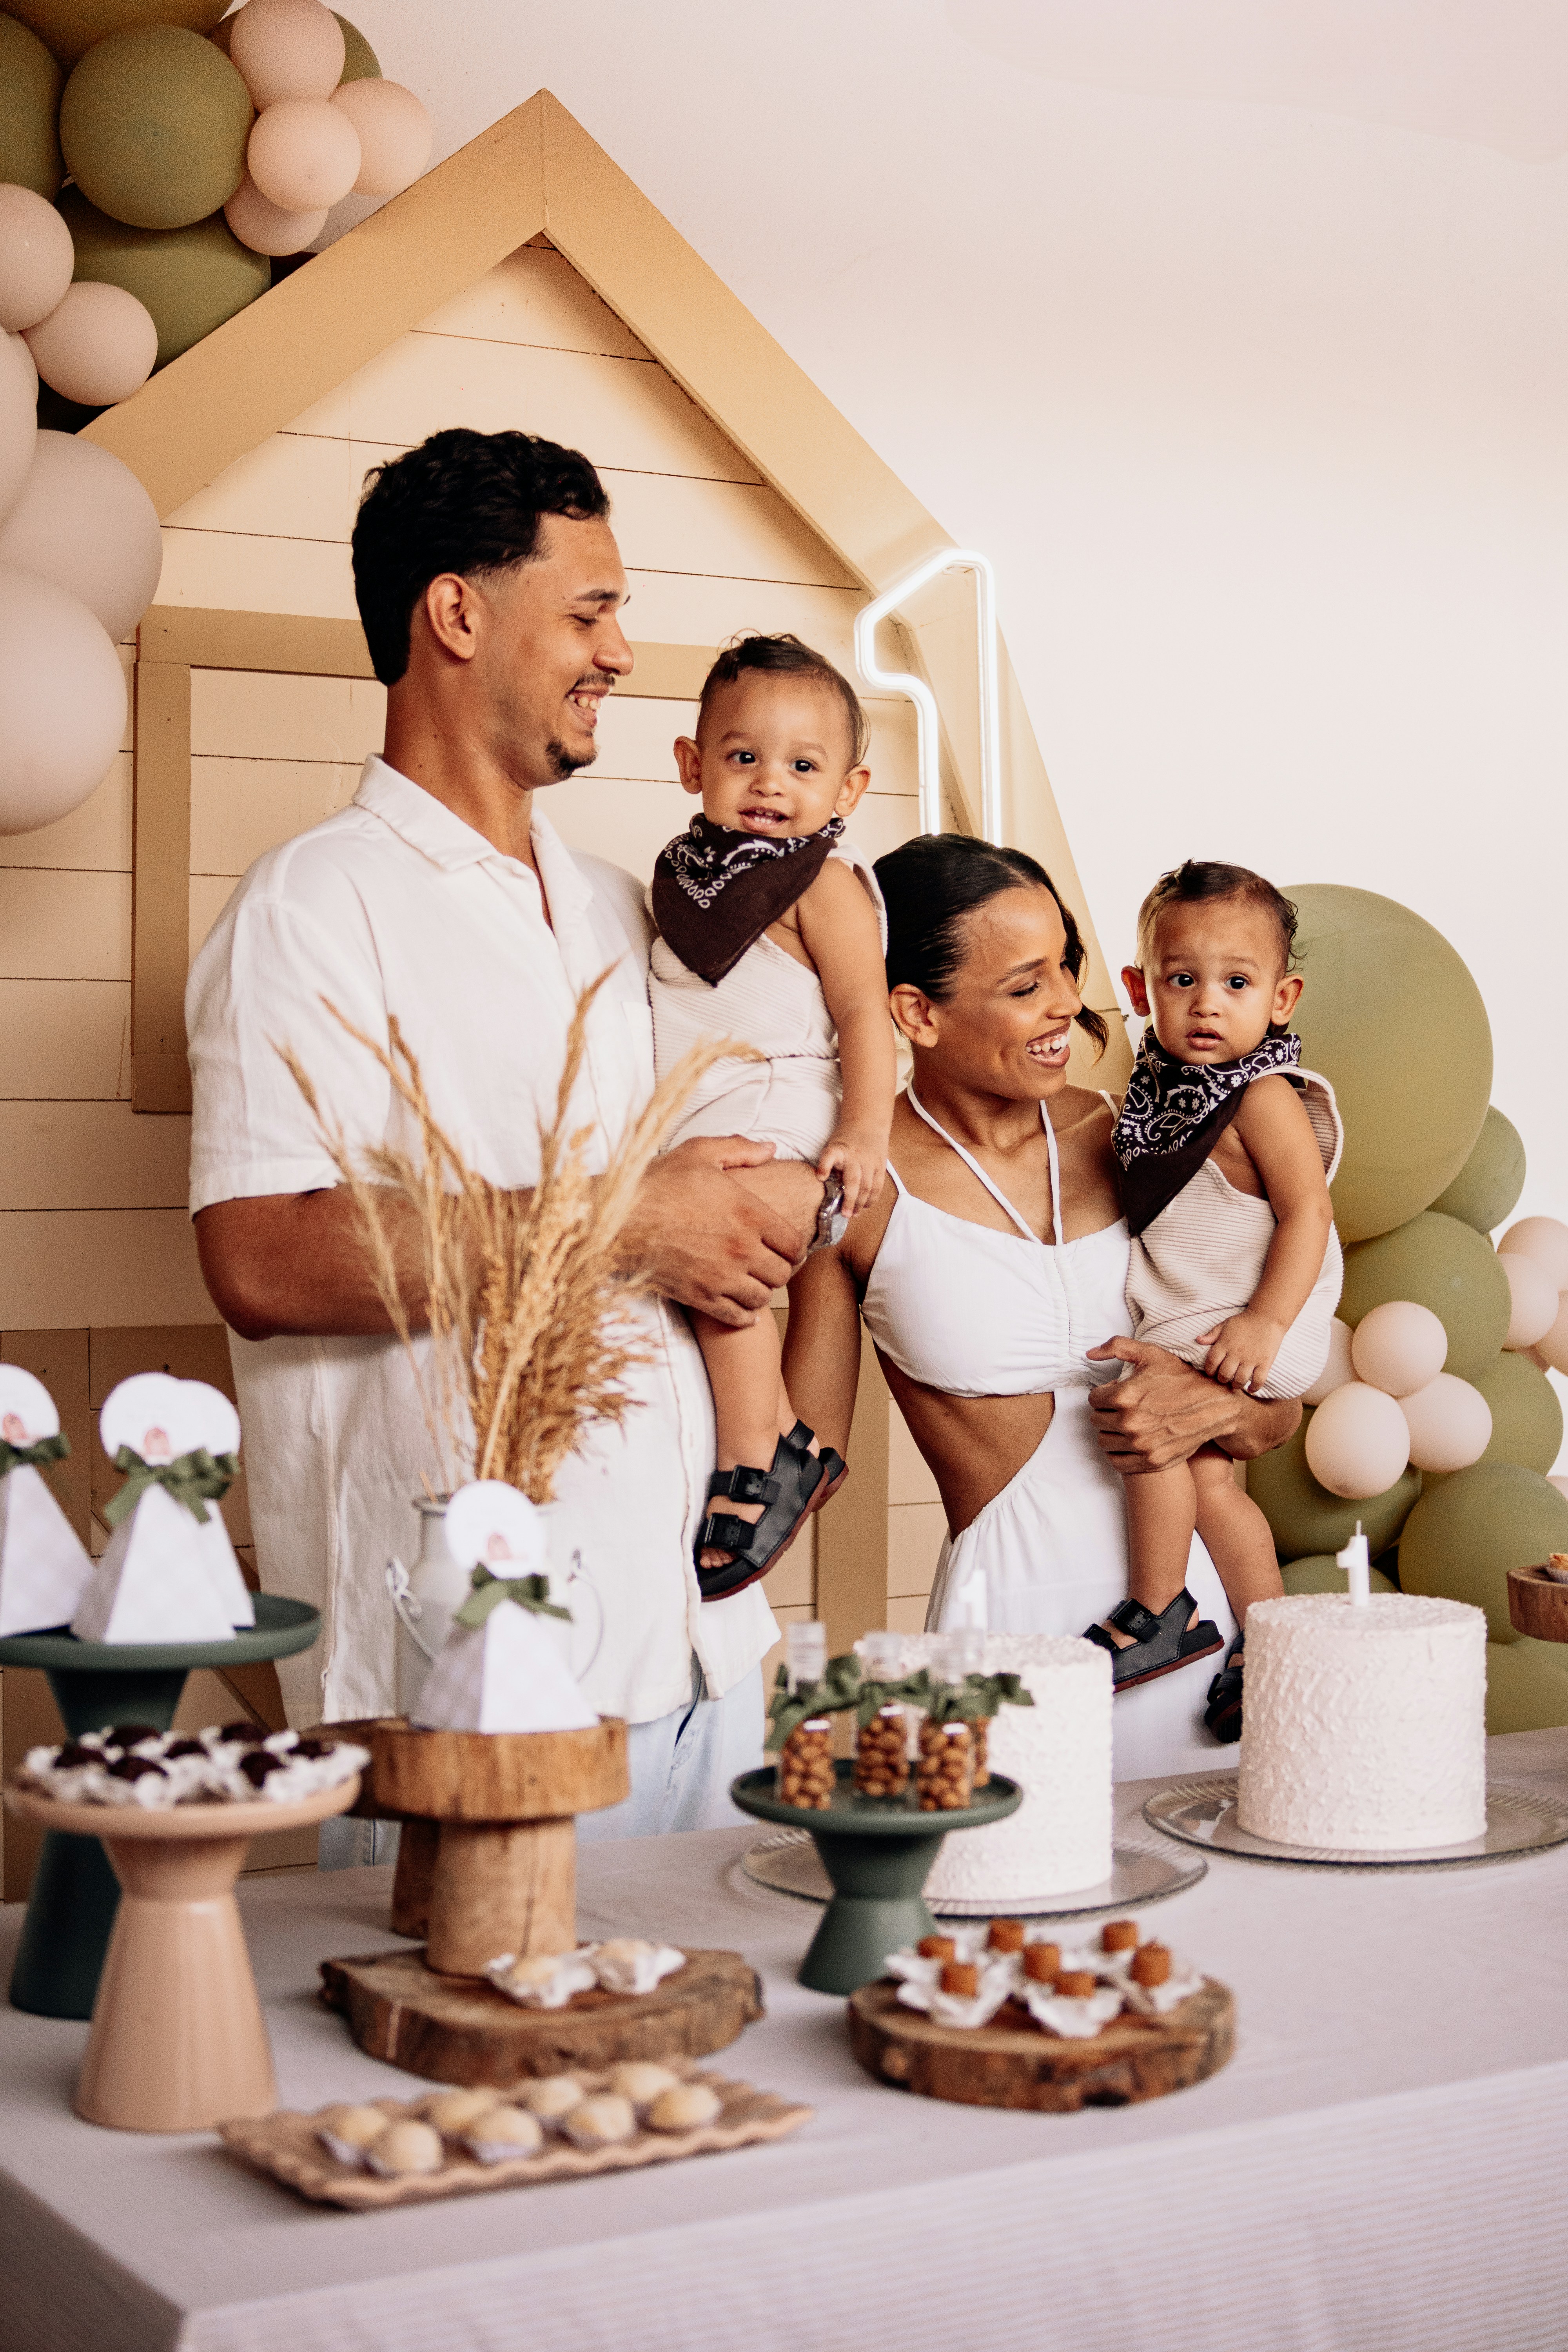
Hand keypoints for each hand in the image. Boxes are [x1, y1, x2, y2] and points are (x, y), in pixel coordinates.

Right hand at [622, 1137, 803, 1326]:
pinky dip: (743, 1314)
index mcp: (749, 1214)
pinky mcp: (699, 1296)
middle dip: (778, 1268)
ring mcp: (721, 1276)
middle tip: (767, 1262)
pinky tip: (737, 1302)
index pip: (794, 1243)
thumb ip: (740, 1149)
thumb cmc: (657, 1183)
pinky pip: (738, 1317)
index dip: (793, 1246)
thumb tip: (771, 1148)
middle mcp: (741, 1249)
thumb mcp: (699, 1153)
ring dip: (760, 1290)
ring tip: (750, 1280)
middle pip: (782, 1273)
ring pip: (762, 1298)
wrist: (616, 1219)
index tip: (783, 1245)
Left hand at [817, 1127, 886, 1218]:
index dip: (824, 1166)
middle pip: (854, 1181)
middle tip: (845, 1214)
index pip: (830, 1156)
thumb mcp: (832, 1145)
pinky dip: (873, 1197)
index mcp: (840, 1150)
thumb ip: (828, 1162)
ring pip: (868, 1186)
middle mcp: (856, 1156)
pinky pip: (878, 1185)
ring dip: (862, 1203)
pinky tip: (866, 1206)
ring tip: (855, 1214)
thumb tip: (821, 1180)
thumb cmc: (846, 1138)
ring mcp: (871, 1161)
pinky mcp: (881, 1165)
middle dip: (850, 1200)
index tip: (820, 1178)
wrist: (867, 1123)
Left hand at [1086, 1336, 1254, 1473]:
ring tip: (1127, 1424)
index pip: (1093, 1399)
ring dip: (1111, 1433)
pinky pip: (1117, 1462)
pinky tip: (1130, 1442)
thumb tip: (1090, 1354)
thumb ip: (1117, 1347)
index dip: (1105, 1394)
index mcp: (1124, 1395)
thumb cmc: (1182, 1377)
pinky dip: (1120, 1453)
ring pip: (1104, 1442)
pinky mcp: (1151, 1461)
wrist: (1215, 1406)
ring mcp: (1140, 1445)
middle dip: (1107, 1412)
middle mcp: (1129, 1422)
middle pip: (1097, 1421)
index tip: (1117, 1393)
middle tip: (1123, 1408)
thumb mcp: (1151, 1354)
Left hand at [1196, 1311, 1283, 1393]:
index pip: (1211, 1363)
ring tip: (1236, 1382)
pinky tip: (1250, 1388)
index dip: (1209, 1370)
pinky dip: (1254, 1388)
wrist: (1267, 1318)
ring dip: (1236, 1385)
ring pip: (1240, 1380)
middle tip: (1225, 1377)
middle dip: (1222, 1379)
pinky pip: (1259, 1380)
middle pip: (1224, 1374)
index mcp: (1224, 1344)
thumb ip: (1211, 1334)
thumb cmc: (1244, 1322)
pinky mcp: (1265, 1362)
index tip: (1212, 1372)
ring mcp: (1251, 1359)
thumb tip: (1198, 1340)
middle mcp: (1236, 1353)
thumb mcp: (1225, 1324)